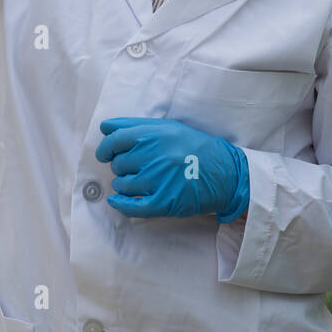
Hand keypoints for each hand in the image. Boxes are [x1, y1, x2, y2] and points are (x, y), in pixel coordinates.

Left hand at [95, 117, 249, 222]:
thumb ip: (136, 125)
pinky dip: (120, 204)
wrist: (226, 173)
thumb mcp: (169, 127)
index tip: (106, 154)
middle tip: (136, 167)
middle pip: (117, 164)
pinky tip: (118, 200)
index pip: (114, 140)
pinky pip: (130, 206)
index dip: (105, 148)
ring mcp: (157, 179)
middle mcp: (153, 155)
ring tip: (141, 181)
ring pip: (122, 184)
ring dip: (125, 184)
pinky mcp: (163, 202)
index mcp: (154, 134)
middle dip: (122, 166)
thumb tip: (105, 127)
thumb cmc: (195, 147)